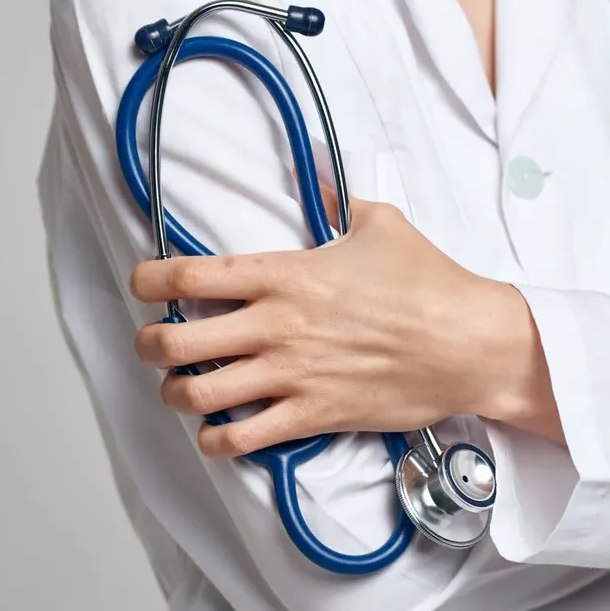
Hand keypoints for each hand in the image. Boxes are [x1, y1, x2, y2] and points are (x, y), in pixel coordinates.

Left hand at [130, 190, 559, 456]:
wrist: (467, 344)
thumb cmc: (428, 283)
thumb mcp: (380, 222)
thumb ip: (334, 196)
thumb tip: (313, 169)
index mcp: (284, 275)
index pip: (188, 277)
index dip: (147, 280)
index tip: (141, 284)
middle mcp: (275, 326)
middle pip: (172, 342)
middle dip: (149, 344)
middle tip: (156, 343)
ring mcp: (290, 375)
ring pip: (195, 395)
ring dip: (177, 393)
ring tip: (186, 387)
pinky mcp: (311, 416)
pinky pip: (239, 441)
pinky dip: (217, 439)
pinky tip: (222, 429)